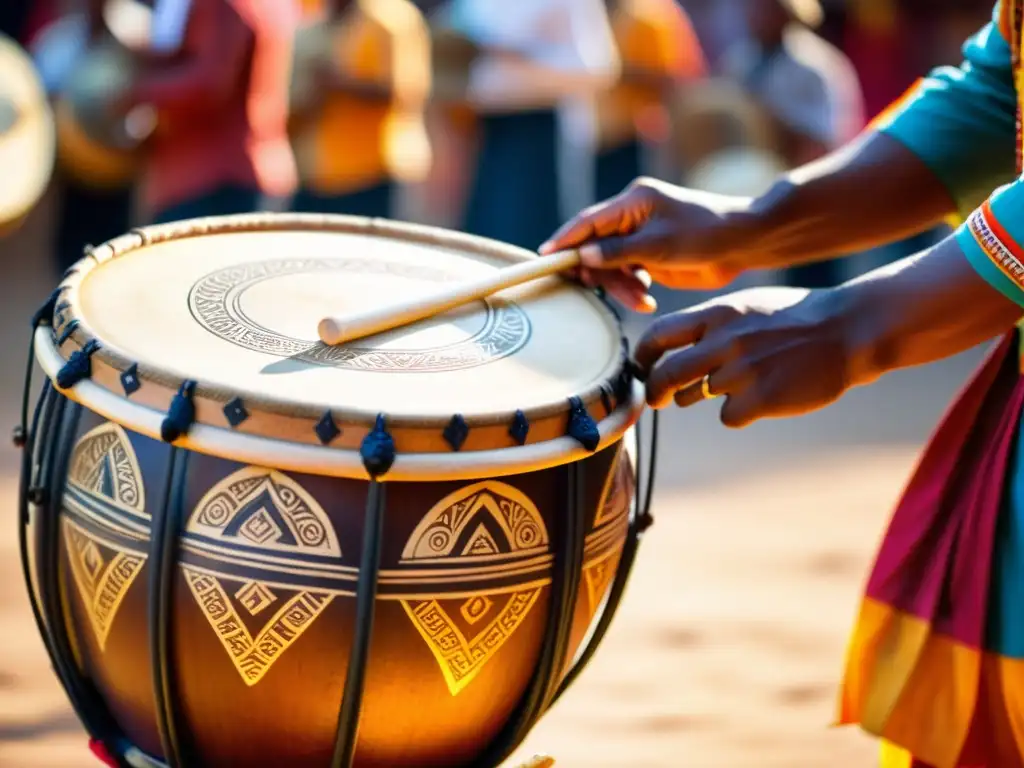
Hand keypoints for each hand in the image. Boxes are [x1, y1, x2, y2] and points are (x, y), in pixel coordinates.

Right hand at [539, 177, 754, 310]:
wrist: (742, 243)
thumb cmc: (705, 233)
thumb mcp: (659, 244)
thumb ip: (618, 251)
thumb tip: (583, 257)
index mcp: (632, 202)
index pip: (588, 222)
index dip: (564, 239)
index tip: (545, 256)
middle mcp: (632, 217)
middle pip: (595, 247)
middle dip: (599, 272)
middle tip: (599, 290)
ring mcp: (641, 238)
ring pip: (612, 266)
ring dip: (621, 286)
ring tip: (642, 300)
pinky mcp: (651, 257)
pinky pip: (628, 275)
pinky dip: (632, 289)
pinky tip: (647, 299)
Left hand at [634, 286, 855, 426]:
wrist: (847, 330)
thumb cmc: (793, 318)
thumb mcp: (746, 306)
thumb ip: (709, 326)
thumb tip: (671, 349)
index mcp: (718, 313)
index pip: (659, 335)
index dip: (643, 355)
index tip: (641, 366)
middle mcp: (724, 341)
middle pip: (666, 374)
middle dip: (655, 391)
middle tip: (656, 398)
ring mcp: (741, 372)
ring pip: (697, 396)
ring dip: (702, 396)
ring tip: (732, 383)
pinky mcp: (760, 399)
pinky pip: (728, 416)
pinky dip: (739, 412)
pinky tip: (762, 396)